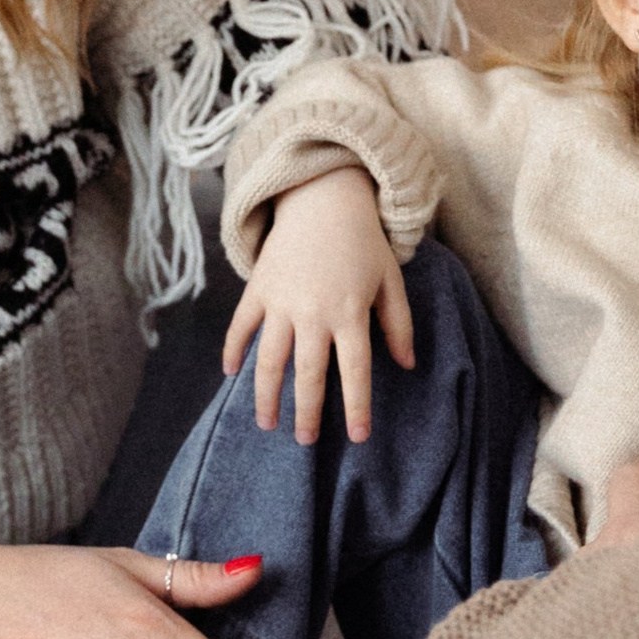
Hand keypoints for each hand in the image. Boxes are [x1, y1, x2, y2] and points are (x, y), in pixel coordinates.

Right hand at [224, 164, 414, 443]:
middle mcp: (314, 313)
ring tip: (267, 423)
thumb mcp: (390, 280)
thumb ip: (398, 324)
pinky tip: (232, 375)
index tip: (357, 436)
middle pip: (307, 375)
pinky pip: (241, 326)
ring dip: (265, 395)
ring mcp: (282, 302)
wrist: (323, 197)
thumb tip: (406, 365)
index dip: (356, 407)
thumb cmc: (363, 242)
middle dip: (306, 413)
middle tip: (305, 441)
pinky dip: (233, 351)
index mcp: (350, 313)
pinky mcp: (259, 289)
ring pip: (269, 360)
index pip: (354, 372)